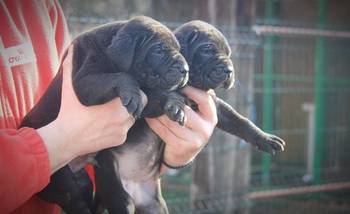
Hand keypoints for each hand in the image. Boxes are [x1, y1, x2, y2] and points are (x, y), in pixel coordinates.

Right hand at [37, 46, 146, 172]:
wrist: (64, 141)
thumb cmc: (68, 115)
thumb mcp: (69, 91)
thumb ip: (71, 69)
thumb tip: (72, 49)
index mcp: (116, 109)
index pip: (139, 97)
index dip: (136, 91)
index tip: (128, 88)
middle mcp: (122, 122)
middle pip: (138, 107)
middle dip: (132, 101)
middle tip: (122, 96)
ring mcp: (122, 133)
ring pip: (133, 119)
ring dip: (127, 113)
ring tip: (115, 107)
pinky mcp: (119, 141)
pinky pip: (127, 129)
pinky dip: (122, 124)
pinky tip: (110, 120)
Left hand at [146, 86, 216, 171]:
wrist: (182, 155)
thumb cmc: (188, 129)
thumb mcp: (196, 116)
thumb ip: (191, 102)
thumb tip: (177, 82)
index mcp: (211, 117)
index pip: (205, 99)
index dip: (192, 91)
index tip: (180, 86)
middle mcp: (205, 129)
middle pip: (184, 110)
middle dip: (169, 102)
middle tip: (158, 94)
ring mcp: (194, 139)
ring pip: (171, 120)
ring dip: (159, 112)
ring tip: (152, 105)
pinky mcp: (181, 147)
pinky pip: (164, 130)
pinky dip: (154, 122)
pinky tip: (150, 117)